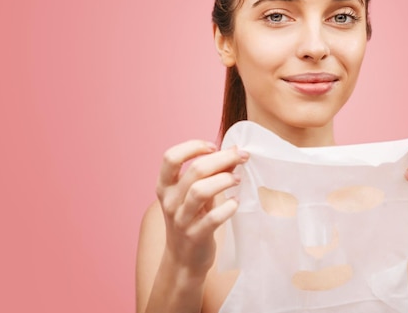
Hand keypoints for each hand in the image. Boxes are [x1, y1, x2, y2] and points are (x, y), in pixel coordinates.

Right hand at [156, 140, 246, 276]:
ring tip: (237, 179)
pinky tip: (235, 203)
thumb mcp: (194, 195)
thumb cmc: (191, 220)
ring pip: (200, 191)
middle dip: (222, 159)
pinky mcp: (195, 236)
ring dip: (224, 180)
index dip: (193, 147)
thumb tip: (232, 151)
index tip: (213, 147)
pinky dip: (228, 206)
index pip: (171, 157)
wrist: (183, 260)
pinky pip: (213, 217)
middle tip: (242, 156)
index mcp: (165, 186)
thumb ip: (210, 174)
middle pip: (195, 170)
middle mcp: (170, 201)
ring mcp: (181, 219)